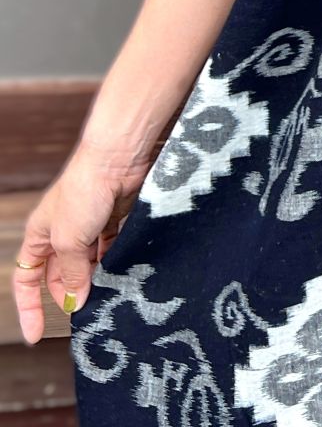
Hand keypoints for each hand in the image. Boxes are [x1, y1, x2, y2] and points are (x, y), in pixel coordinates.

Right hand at [11, 138, 153, 343]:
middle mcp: (61, 230)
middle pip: (59, 272)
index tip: (36, 334)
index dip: (29, 307)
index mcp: (40, 235)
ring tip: (107, 294)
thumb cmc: (83, 191)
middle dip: (69, 292)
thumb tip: (73, 301)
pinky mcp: (113, 217)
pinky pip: (110, 247)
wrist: (117, 159)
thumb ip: (71, 273)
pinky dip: (114, 260)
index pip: (27, 280)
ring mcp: (88, 224)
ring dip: (96, 277)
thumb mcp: (69, 241)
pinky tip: (122, 272)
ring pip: (88, 262)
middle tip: (84, 313)